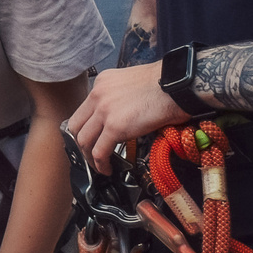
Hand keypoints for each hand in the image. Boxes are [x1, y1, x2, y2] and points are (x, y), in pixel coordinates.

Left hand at [65, 62, 184, 169]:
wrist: (176, 85)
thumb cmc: (164, 84)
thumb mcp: (132, 83)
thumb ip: (120, 96)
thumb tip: (122, 114)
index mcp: (102, 83)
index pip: (83, 109)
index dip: (85, 127)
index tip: (91, 137)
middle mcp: (98, 95)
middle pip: (76, 125)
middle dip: (80, 143)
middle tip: (89, 154)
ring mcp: (104, 111)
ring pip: (83, 140)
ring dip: (89, 156)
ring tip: (98, 165)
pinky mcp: (115, 127)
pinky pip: (99, 151)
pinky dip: (100, 164)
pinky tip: (107, 169)